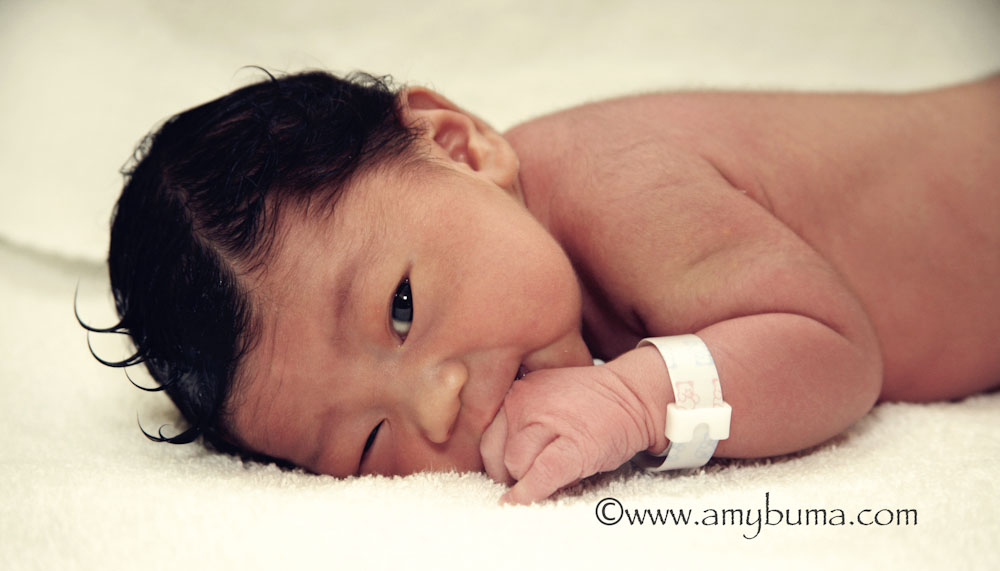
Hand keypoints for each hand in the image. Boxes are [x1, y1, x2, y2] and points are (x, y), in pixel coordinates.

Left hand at [479, 364, 652, 504]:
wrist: (633, 395)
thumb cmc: (590, 404)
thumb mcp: (544, 399)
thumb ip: (518, 423)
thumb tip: (500, 467)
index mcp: (517, 393)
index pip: (489, 440)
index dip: (499, 463)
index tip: (513, 474)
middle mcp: (524, 402)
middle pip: (497, 455)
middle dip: (512, 474)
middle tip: (535, 476)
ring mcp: (546, 422)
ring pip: (516, 468)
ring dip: (529, 481)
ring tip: (557, 472)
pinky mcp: (572, 446)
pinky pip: (539, 477)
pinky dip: (529, 494)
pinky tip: (525, 502)